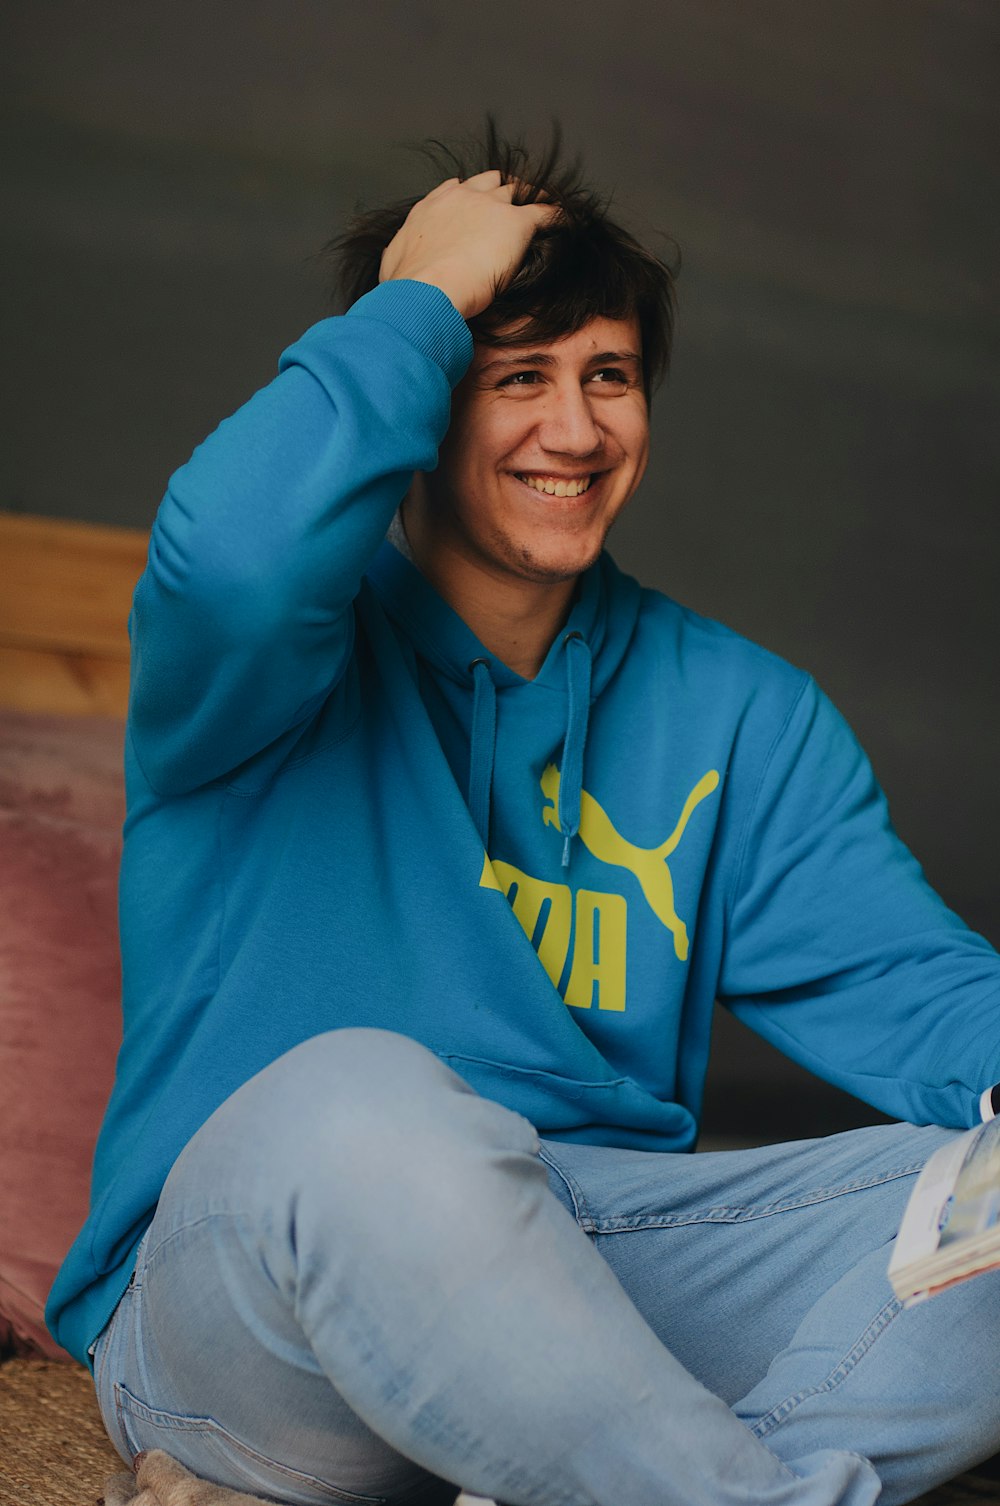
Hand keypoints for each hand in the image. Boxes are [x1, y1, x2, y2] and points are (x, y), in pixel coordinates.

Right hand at [379, 171, 556, 320]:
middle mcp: (463, 196)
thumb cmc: (406, 286)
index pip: (459, 189)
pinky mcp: (517, 224)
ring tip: (544, 207)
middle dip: (503, 190)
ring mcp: (491, 207)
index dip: (472, 195)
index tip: (479, 204)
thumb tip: (396, 268)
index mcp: (435, 205)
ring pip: (520, 191)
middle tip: (514, 203)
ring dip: (532, 197)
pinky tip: (567, 221)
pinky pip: (546, 212)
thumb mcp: (393, 266)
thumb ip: (401, 257)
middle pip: (491, 182)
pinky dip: (557, 215)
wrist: (426, 290)